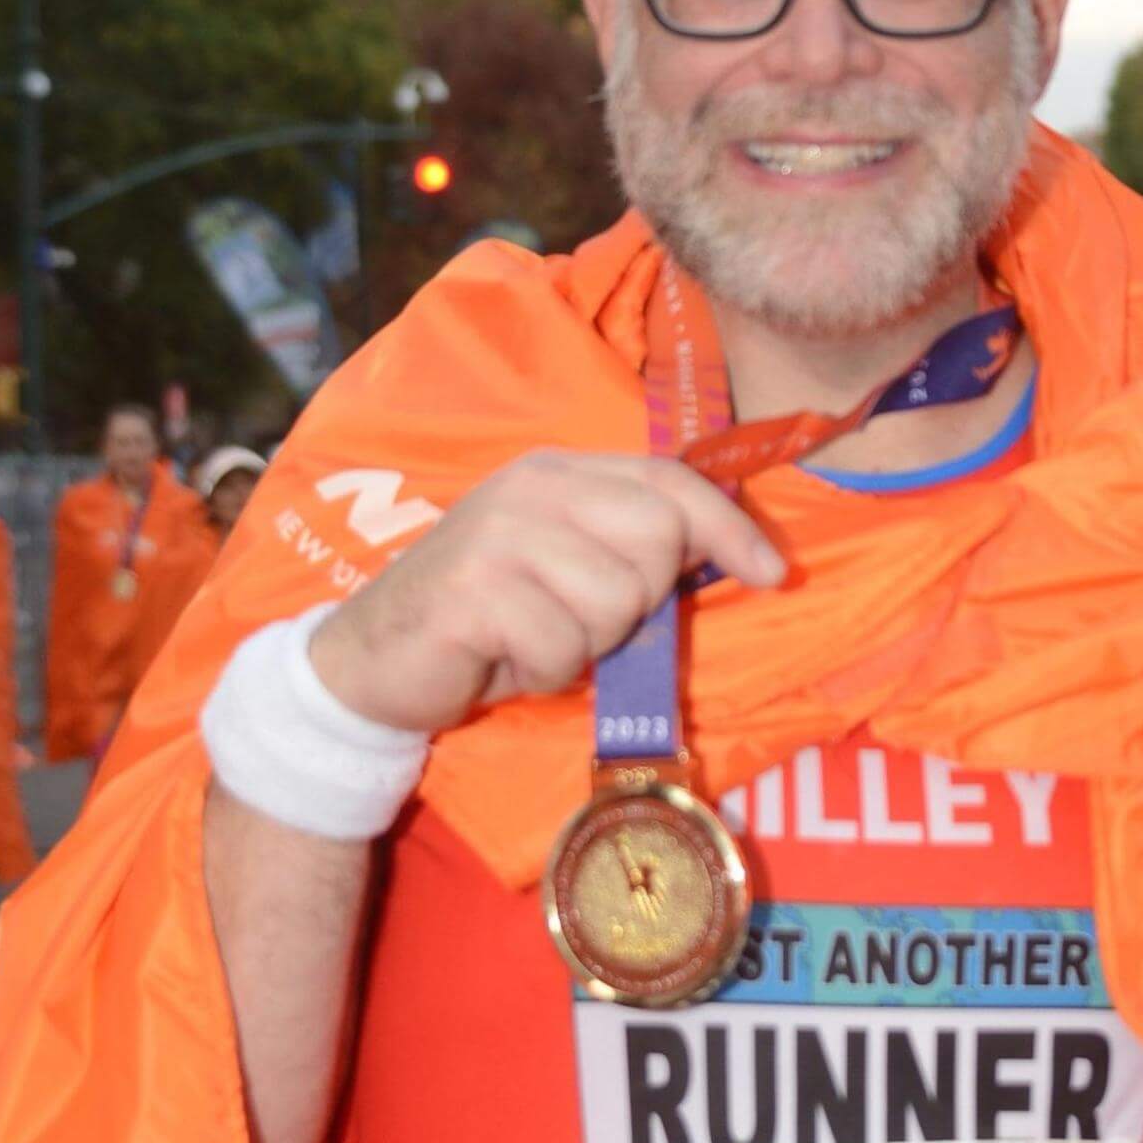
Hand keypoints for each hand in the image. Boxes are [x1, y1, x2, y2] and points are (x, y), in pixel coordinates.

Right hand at [309, 451, 784, 733]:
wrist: (370, 661)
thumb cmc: (487, 619)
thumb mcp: (567, 568)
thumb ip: (632, 549)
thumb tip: (740, 560)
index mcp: (560, 471)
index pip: (670, 481)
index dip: (729, 527)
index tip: (772, 573)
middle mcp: (532, 486)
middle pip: (657, 545)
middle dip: (634, 604)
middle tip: (574, 617)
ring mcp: (500, 533)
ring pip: (617, 602)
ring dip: (585, 644)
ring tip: (533, 637)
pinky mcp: (475, 589)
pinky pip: (566, 646)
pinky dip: (546, 671)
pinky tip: (503, 657)